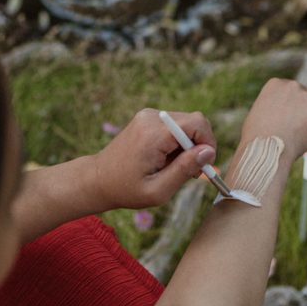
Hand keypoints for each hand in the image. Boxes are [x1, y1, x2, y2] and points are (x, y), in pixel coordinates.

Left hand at [94, 108, 217, 209]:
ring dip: (188, 145)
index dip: (208, 142)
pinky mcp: (147, 118)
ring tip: (174, 167)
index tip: (204, 164)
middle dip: (199, 146)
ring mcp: (148, 115)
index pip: (197, 123)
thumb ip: (185, 169)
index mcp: (153, 135)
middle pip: (194, 121)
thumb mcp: (159, 190)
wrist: (98, 179)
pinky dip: (178, 142)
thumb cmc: (126, 189)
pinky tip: (166, 159)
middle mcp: (151, 118)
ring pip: (186, 123)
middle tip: (191, 171)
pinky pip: (175, 125)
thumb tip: (208, 151)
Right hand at [240, 78, 306, 164]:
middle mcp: (294, 85)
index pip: (290, 93)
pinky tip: (306, 136)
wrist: (268, 148)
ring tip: (296, 135)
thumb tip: (289, 112)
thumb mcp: (261, 112)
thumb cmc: (259, 137)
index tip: (283, 120)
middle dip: (301, 112)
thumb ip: (276, 105)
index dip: (288, 108)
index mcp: (277, 83)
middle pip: (304, 97)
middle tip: (293, 130)